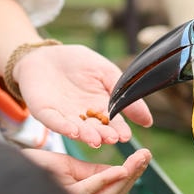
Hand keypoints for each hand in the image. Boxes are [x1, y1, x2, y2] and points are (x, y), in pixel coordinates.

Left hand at [13, 43, 154, 147]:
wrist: (46, 53)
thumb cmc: (78, 62)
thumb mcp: (106, 73)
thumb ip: (125, 94)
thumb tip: (148, 121)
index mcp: (100, 108)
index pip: (112, 122)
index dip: (119, 129)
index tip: (126, 136)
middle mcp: (83, 117)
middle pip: (95, 129)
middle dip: (103, 135)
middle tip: (112, 139)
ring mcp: (64, 116)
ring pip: (76, 129)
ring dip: (86, 135)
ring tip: (96, 140)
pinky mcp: (46, 112)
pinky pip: (54, 122)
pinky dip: (63, 127)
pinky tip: (73, 131)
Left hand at [23, 146, 151, 193]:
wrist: (6, 172)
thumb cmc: (34, 169)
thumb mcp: (68, 167)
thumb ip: (91, 172)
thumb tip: (116, 171)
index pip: (116, 187)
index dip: (133, 173)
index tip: (145, 155)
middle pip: (116, 193)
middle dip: (135, 175)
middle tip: (147, 156)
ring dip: (126, 177)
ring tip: (139, 160)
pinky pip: (89, 190)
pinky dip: (105, 180)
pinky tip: (119, 169)